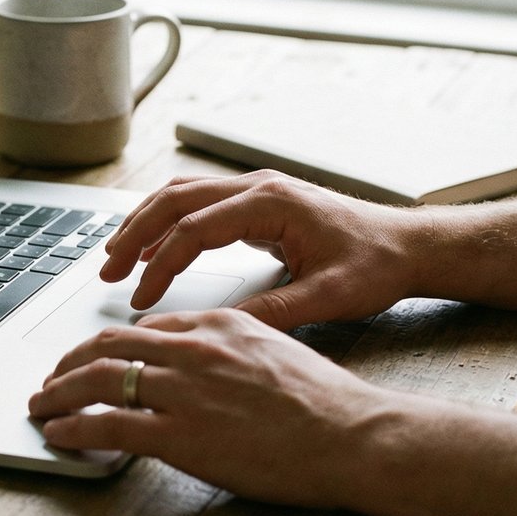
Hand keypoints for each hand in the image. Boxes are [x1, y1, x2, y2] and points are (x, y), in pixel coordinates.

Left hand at [27, 309, 389, 506]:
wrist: (354, 435)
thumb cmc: (327, 404)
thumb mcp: (276, 350)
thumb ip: (232, 348)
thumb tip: (203, 363)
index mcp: (218, 324)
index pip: (146, 327)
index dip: (109, 344)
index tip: (94, 358)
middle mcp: (194, 348)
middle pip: (110, 344)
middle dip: (70, 361)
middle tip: (52, 377)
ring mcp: (184, 390)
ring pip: (98, 378)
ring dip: (58, 391)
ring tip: (40, 405)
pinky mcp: (179, 433)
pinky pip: (107, 424)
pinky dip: (72, 426)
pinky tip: (58, 433)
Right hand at [100, 171, 421, 329]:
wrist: (408, 245)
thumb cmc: (376, 266)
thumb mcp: (328, 298)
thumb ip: (274, 312)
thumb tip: (221, 329)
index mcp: (272, 203)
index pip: (195, 229)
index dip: (161, 264)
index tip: (142, 297)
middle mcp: (258, 187)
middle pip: (175, 200)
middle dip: (136, 234)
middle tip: (108, 270)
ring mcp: (257, 190)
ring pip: (182, 195)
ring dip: (146, 223)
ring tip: (118, 258)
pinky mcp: (259, 202)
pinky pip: (199, 204)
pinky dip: (169, 223)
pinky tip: (155, 250)